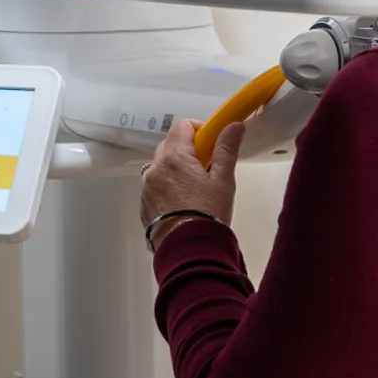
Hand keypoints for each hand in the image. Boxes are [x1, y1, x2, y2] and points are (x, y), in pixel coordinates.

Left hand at [139, 118, 243, 248]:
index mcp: (174, 157)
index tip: (212, 144)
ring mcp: (146, 188)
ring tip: (195, 189)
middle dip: (188, 150)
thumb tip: (233, 125)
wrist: (189, 252)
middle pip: (170, 145)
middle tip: (207, 167)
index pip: (182, 126)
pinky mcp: (144, 206)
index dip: (199, 130)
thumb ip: (226, 149)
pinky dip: (167, 188)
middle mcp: (154, 169)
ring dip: (176, 169)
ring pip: (161, 167)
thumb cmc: (208, 214)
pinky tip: (183, 204)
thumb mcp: (223, 181)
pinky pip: (155, 187)